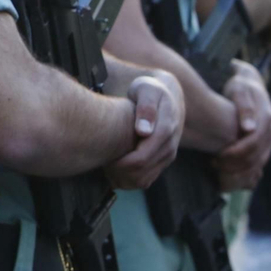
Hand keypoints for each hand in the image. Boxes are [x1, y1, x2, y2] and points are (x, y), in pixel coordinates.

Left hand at [105, 73, 182, 189]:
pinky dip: (128, 180)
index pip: (142, 158)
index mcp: (166, 131)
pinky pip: (146, 180)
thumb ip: (145, 108)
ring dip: (122, 178)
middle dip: (118, 172)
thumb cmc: (149, 89)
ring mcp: (167, 156)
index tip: (104, 158)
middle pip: (141, 173)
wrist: (166, 94)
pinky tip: (114, 169)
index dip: (121, 164)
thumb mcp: (146, 90)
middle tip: (100, 162)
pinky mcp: (162, 161)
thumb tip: (144, 132)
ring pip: (143, 180)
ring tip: (106, 165)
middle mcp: (169, 147)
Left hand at [212, 61, 270, 189]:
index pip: (253, 144)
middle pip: (256, 157)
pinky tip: (226, 176)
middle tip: (213, 165)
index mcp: (266, 119)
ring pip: (258, 164)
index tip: (217, 157)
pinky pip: (257, 165)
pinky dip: (244, 174)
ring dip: (238, 171)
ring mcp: (267, 140)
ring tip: (217, 170)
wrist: (248, 84)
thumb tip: (248, 129)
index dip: (235, 153)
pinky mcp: (262, 146)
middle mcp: (270, 132)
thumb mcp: (239, 89)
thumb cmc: (239, 85)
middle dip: (235, 165)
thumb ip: (244, 107)